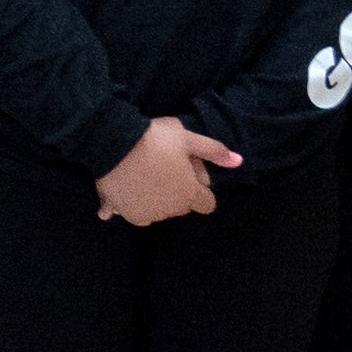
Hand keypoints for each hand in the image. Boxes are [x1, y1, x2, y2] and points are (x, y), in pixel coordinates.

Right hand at [93, 118, 237, 226]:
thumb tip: (239, 162)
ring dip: (154, 198)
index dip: (200, 188)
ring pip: (156, 210)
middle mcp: (169, 210)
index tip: (187, 172)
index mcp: (188, 195)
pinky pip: (128, 212)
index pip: (207, 204)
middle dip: (176, 191)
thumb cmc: (155, 139)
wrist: (112, 142)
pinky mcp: (121, 211)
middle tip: (164, 166)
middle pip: (180, 206)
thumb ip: (214, 151)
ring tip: (142, 172)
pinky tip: (121, 191)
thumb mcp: (188, 137)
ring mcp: (144, 213)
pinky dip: (126, 205)